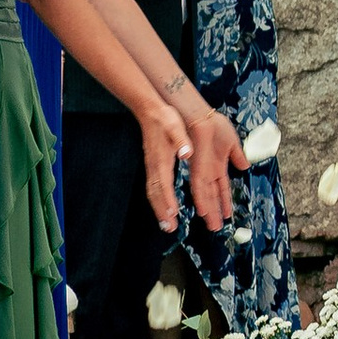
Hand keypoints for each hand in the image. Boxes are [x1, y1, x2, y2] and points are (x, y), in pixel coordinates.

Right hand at [137, 98, 187, 235]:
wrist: (150, 111)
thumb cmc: (165, 118)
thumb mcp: (175, 126)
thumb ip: (181, 140)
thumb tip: (187, 153)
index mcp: (161, 159)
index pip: (163, 184)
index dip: (167, 200)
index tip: (173, 214)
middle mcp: (154, 166)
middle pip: (155, 194)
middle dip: (161, 212)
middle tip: (169, 228)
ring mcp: (151, 167)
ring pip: (152, 193)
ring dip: (158, 209)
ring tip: (166, 225)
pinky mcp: (152, 166)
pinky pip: (153, 188)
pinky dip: (157, 200)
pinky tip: (163, 208)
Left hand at [182, 101, 243, 234]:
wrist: (202, 116)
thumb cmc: (214, 125)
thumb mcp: (231, 141)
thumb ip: (237, 155)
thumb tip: (245, 166)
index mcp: (218, 165)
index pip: (222, 188)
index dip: (224, 201)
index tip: (228, 214)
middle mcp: (209, 171)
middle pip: (213, 196)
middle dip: (215, 212)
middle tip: (217, 227)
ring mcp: (203, 171)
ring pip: (206, 196)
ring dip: (210, 211)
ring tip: (213, 225)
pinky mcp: (197, 168)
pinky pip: (199, 187)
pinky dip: (202, 200)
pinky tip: (203, 211)